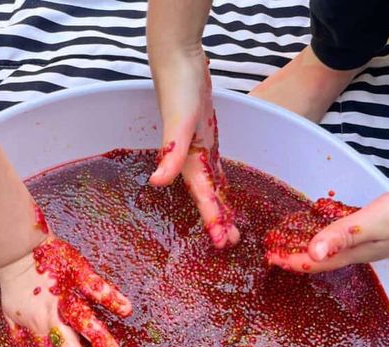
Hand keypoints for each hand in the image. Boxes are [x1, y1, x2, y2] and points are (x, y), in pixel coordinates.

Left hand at [0, 216, 131, 346]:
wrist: (16, 250)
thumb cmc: (15, 282)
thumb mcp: (10, 312)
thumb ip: (18, 333)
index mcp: (38, 325)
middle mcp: (52, 315)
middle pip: (67, 345)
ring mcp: (65, 296)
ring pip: (82, 320)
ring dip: (97, 337)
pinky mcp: (77, 276)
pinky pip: (95, 287)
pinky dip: (109, 297)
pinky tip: (126, 309)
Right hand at [149, 50, 238, 248]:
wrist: (178, 61)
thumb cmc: (178, 89)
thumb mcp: (179, 122)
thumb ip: (171, 153)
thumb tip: (157, 182)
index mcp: (188, 162)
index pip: (203, 198)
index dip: (212, 221)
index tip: (222, 243)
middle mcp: (192, 161)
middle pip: (208, 198)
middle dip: (219, 220)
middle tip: (231, 242)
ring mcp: (199, 149)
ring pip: (212, 186)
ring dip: (219, 205)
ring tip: (230, 226)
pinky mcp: (204, 137)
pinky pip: (213, 167)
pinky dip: (218, 183)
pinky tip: (223, 190)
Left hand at [266, 192, 388, 272]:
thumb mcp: (374, 222)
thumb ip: (343, 236)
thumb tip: (311, 254)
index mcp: (358, 252)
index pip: (316, 262)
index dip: (292, 261)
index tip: (269, 259)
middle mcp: (363, 250)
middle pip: (323, 258)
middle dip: (299, 257)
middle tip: (275, 253)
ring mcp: (373, 240)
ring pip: (335, 248)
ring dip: (313, 246)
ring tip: (295, 243)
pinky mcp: (381, 227)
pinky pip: (347, 236)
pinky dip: (331, 234)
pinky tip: (330, 228)